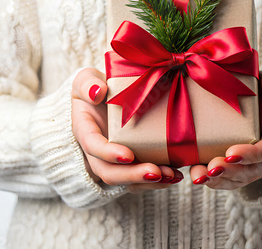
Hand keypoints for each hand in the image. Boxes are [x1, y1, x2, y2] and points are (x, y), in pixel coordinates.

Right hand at [71, 68, 182, 193]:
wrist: (105, 98)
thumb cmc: (95, 87)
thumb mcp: (85, 79)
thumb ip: (87, 84)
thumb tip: (97, 92)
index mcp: (85, 131)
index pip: (93, 146)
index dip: (108, 153)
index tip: (128, 155)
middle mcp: (97, 153)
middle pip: (109, 173)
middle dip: (132, 175)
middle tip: (155, 172)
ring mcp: (114, 162)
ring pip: (127, 181)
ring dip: (149, 182)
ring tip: (172, 176)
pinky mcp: (130, 165)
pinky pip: (140, 179)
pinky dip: (159, 181)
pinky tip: (176, 176)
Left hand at [189, 71, 261, 188]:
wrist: (248, 102)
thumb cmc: (256, 90)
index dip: (253, 154)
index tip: (231, 153)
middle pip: (252, 171)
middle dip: (231, 172)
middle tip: (211, 168)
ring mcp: (251, 164)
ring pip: (238, 179)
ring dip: (218, 181)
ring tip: (197, 176)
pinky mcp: (235, 168)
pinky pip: (226, 180)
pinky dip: (211, 181)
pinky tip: (195, 176)